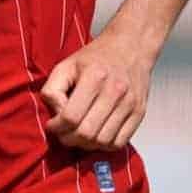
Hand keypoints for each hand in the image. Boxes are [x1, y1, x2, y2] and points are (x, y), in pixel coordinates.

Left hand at [41, 32, 151, 150]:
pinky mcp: (139, 113)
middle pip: (87, 133)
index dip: (57, 127)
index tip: (52, 126)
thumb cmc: (96, 57)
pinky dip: (104, 146)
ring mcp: (130, 103)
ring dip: (86, 145)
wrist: (131, 47)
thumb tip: (55, 114)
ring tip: (78, 135)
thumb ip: (52, 89)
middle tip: (63, 134)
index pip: (71, 116)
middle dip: (69, 139)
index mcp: (94, 76)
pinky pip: (119, 143)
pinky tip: (95, 135)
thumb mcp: (66, 64)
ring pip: (102, 142)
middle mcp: (115, 91)